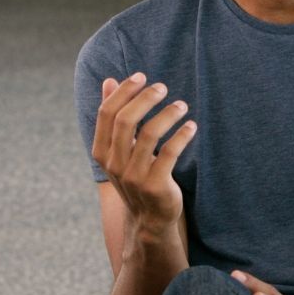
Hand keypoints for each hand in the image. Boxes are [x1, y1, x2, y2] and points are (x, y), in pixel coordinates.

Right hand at [91, 74, 196, 232]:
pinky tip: (191, 126)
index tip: (141, 76)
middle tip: (162, 87)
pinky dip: (182, 135)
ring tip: (182, 105)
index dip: (123, 92)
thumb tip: (109, 80)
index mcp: (102, 152)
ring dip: (167, 114)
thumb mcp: (120, 148)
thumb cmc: (136, 174)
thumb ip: (114, 116)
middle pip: (126, 121)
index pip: (107, 114)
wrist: (149, 217)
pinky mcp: (156, 185)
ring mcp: (134, 176)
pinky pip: (170, 152)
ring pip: (150, 134)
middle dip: (145, 98)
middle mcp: (114, 164)